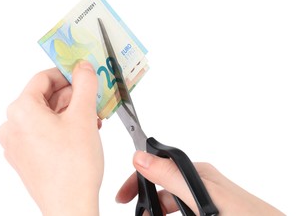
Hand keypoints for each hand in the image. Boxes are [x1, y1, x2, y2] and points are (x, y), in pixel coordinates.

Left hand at [0, 61, 102, 215]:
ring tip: (93, 118)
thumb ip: (84, 84)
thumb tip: (83, 67)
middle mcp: (13, 126)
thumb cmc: (74, 166)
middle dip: (72, 96)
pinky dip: (63, 127)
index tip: (83, 74)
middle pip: (45, 98)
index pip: (43, 78)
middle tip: (93, 98)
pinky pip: (43, 131)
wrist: (71, 206)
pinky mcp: (25, 157)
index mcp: (21, 110)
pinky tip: (83, 132)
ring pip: (46, 115)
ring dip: (70, 112)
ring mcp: (17, 143)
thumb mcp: (84, 116)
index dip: (67, 74)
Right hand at [116, 151, 284, 215]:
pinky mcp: (207, 210)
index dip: (136, 180)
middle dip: (144, 199)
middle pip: (160, 187)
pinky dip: (169, 213)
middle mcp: (198, 183)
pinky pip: (181, 210)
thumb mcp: (202, 196)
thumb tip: (140, 156)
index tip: (122, 196)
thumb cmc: (244, 214)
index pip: (156, 167)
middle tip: (134, 212)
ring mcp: (203, 199)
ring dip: (156, 210)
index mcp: (196, 172)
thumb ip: (171, 176)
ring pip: (169, 202)